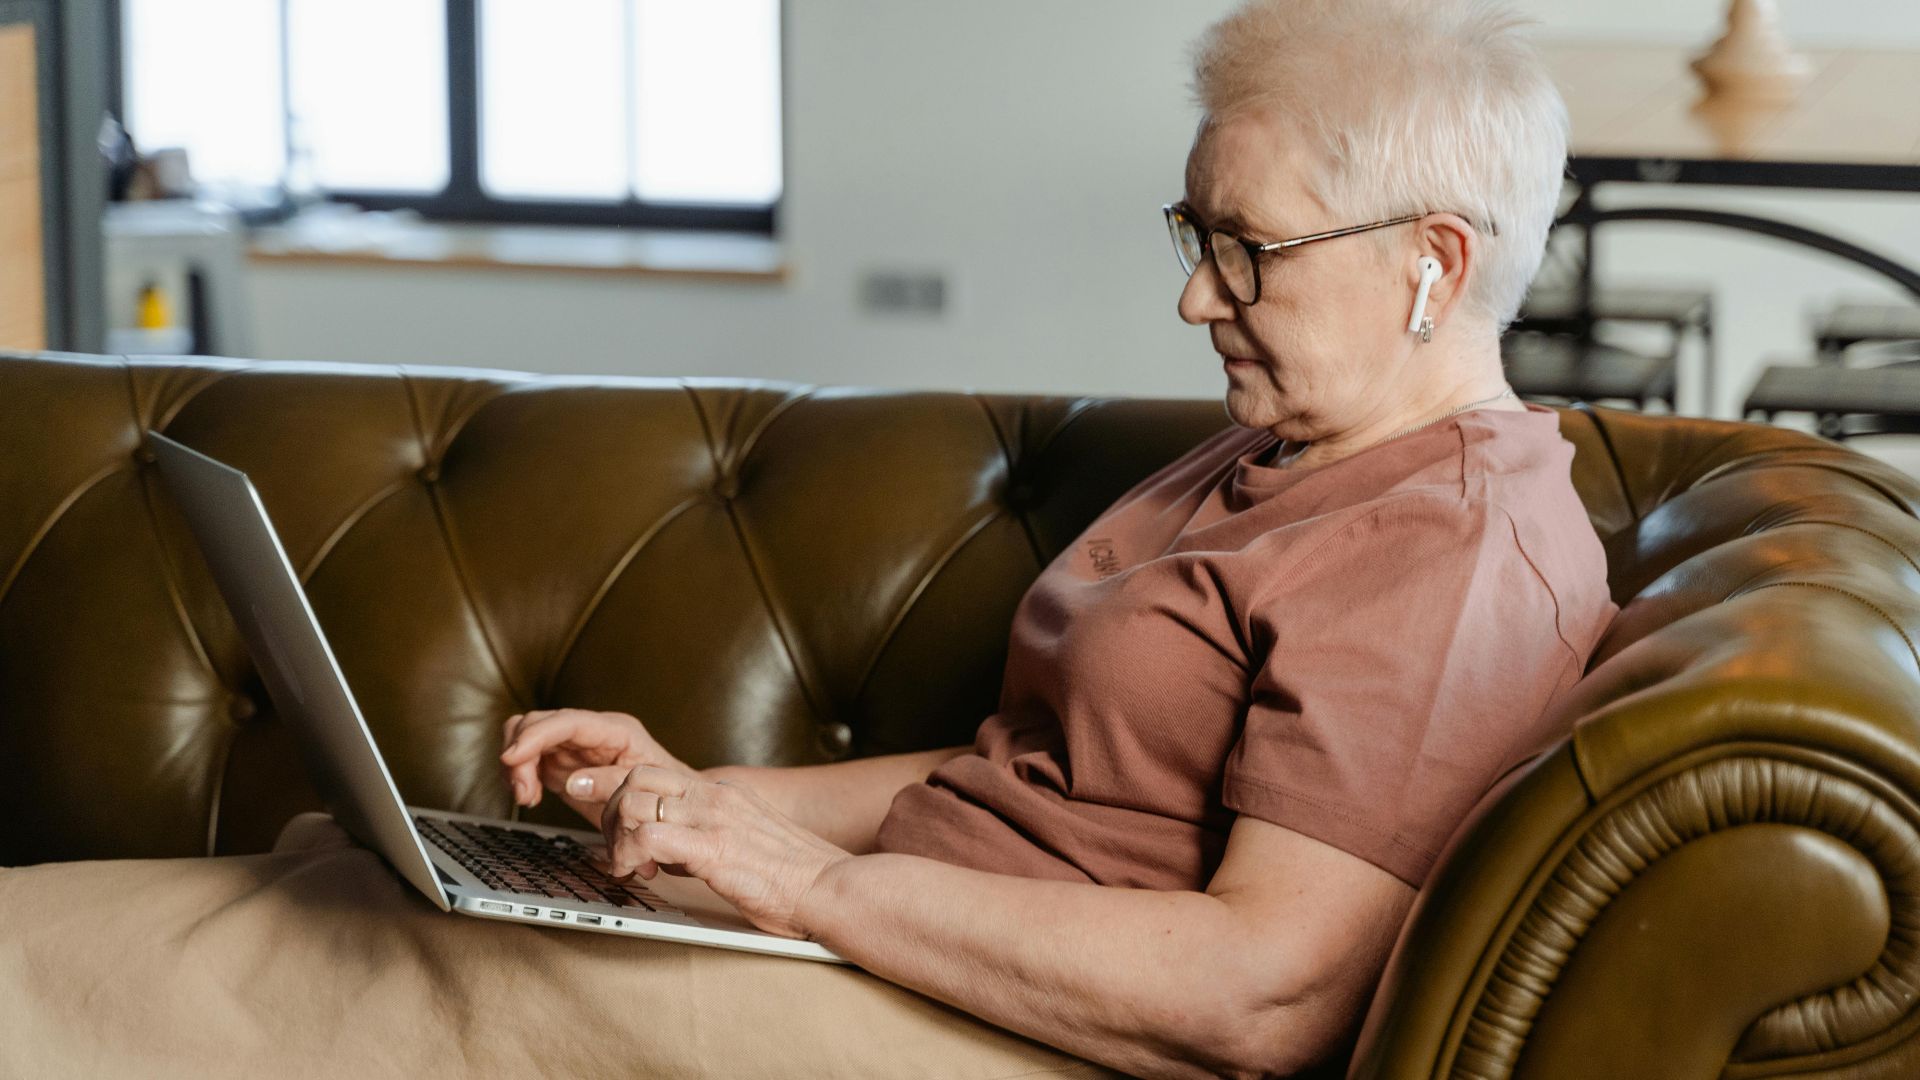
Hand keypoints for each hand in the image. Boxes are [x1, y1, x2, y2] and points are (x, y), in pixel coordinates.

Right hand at [499, 708, 696, 825]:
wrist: (668, 804)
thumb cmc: (662, 793)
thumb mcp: (643, 789)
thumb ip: (610, 782)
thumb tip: (574, 782)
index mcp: (614, 730)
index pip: (566, 722)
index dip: (534, 736)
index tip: (511, 758)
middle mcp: (589, 731)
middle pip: (537, 722)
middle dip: (519, 754)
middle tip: (523, 792)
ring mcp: (572, 744)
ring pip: (525, 736)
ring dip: (515, 766)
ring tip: (527, 796)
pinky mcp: (561, 762)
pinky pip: (527, 758)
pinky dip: (519, 775)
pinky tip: (530, 796)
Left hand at [599, 766, 851, 940]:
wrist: (833, 887)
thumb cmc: (796, 878)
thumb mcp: (746, 844)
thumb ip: (708, 839)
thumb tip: (671, 853)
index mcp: (723, 795)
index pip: (654, 772)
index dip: (614, 784)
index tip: (588, 792)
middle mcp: (715, 798)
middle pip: (635, 776)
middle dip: (608, 809)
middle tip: (611, 847)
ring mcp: (713, 819)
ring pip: (634, 801)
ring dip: (616, 836)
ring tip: (625, 865)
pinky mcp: (713, 847)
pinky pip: (648, 838)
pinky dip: (629, 855)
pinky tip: (637, 874)